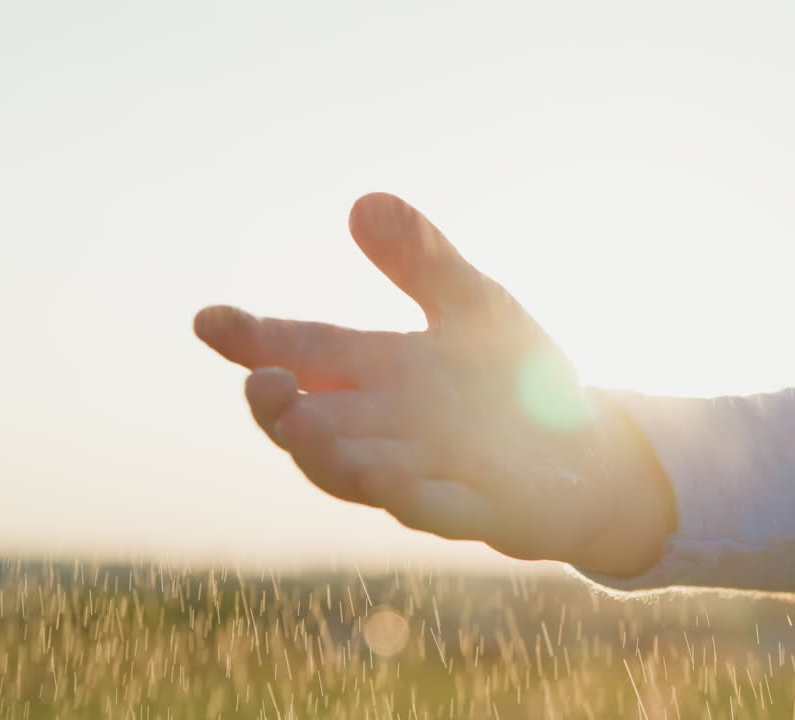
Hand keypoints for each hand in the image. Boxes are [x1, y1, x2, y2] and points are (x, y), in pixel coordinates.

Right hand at [194, 193, 673, 575]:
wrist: (586, 451)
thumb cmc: (518, 382)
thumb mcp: (475, 307)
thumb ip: (422, 263)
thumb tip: (362, 202)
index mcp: (378, 373)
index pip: (303, 351)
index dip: (254, 340)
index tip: (208, 320)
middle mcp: (384, 427)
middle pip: (308, 422)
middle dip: (278, 408)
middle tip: (263, 382)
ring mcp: (420, 473)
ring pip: (353, 472)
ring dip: (326, 454)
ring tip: (304, 427)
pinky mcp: (468, 509)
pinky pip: (430, 508)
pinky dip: (408, 495)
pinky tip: (392, 477)